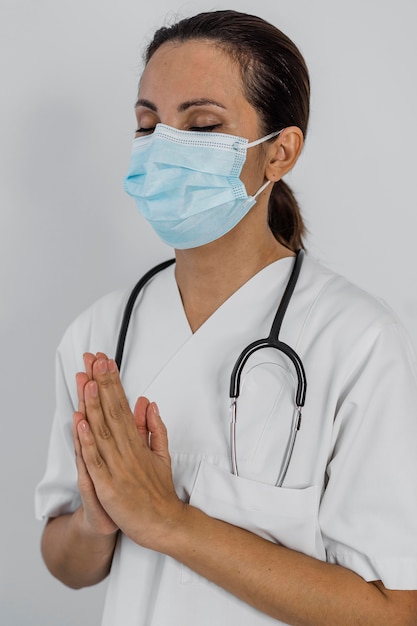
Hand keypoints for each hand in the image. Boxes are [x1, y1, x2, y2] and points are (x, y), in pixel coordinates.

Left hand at [76, 355, 183, 548]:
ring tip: (87, 381)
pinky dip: (86, 442)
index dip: (113, 383)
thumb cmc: (160, 492)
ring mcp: (117, 468)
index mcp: (137, 443)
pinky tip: (81, 422)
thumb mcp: (161, 454)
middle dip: (102, 384)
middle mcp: (127, 451)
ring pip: (102, 431)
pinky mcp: (108, 487)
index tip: (106, 363)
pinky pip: (95, 461)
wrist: (164, 524)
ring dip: (93, 404)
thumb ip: (154, 428)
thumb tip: (148, 403)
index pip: (123, 406)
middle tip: (95, 360)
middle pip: (112, 411)